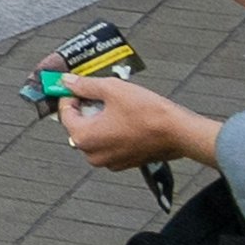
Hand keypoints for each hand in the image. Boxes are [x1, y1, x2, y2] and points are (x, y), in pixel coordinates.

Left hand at [63, 75, 222, 177]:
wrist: (179, 132)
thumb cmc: (148, 113)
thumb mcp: (111, 89)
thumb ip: (85, 85)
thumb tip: (68, 82)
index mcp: (84, 137)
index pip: (65, 112)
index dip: (70, 95)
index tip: (76, 85)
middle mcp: (93, 154)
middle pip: (78, 124)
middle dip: (85, 107)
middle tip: (98, 93)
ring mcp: (110, 161)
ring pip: (94, 134)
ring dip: (99, 118)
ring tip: (114, 103)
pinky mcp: (125, 162)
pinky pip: (109, 143)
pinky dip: (112, 130)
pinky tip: (124, 117)